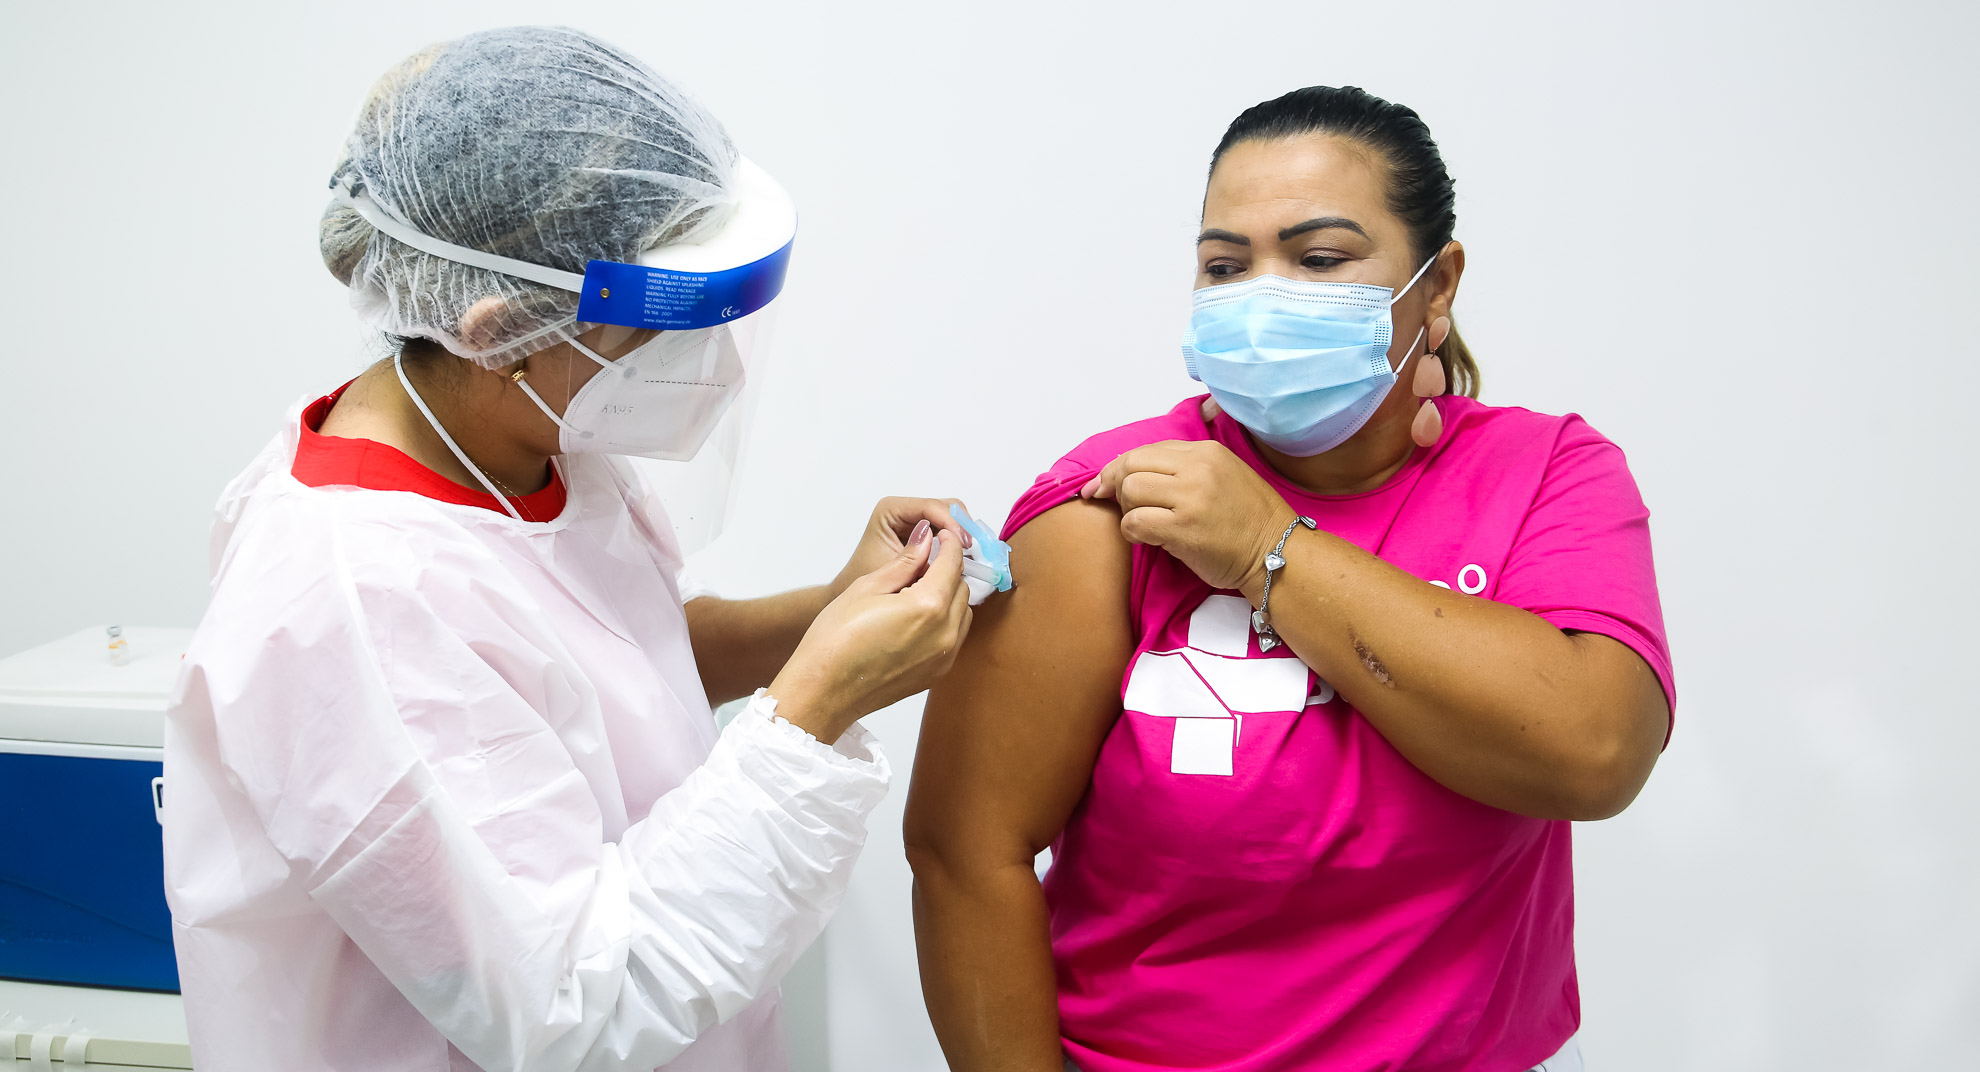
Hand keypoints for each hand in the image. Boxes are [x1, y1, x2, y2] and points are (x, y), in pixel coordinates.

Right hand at [772, 521, 974, 742]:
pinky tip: (917, 618)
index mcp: (928, 605)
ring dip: (949, 597)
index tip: (940, 536)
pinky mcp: (937, 673)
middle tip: (923, 564)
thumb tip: (926, 541)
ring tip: (918, 592)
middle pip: (962, 588)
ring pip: (963, 613)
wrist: (824, 690)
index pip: (953, 563)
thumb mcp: (866, 587)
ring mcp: (944, 656)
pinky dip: (946, 621)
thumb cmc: (836, 639)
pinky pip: (954, 637)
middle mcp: (945, 632)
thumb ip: (904, 563)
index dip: (949, 544)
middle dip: (948, 571)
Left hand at [831, 497, 973, 598]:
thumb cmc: (867, 578)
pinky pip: (948, 532)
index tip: (963, 545)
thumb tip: (951, 547)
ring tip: (966, 559)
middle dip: (961, 528)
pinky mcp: (925, 532)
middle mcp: (905, 510)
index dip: (951, 523)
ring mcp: (916, 520)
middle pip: (946, 507)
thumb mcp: (894, 567)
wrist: (856, 593)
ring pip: (951, 519)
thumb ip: (920, 555)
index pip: (931, 506)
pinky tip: (960, 561)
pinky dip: (957, 545)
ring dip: (961, 537)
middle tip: (969, 552)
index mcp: (891, 510)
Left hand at [1079, 439, 1293, 594]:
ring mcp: (1191, 498)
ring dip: (1127, 510)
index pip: (1148, 450)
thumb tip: (1134, 472)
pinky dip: (1132, 531)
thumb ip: (1184, 468)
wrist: (1278, 553)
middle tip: (1115, 503)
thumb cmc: (1249, 521)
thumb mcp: (1224, 475)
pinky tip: (1147, 538)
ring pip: (1130, 490)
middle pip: (1132, 465)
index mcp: (1206, 452)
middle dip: (1114, 485)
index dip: (1119, 467)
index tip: (1103, 483)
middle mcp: (1198, 468)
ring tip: (1143, 523)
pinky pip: (1135, 522)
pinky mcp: (1183, 529)